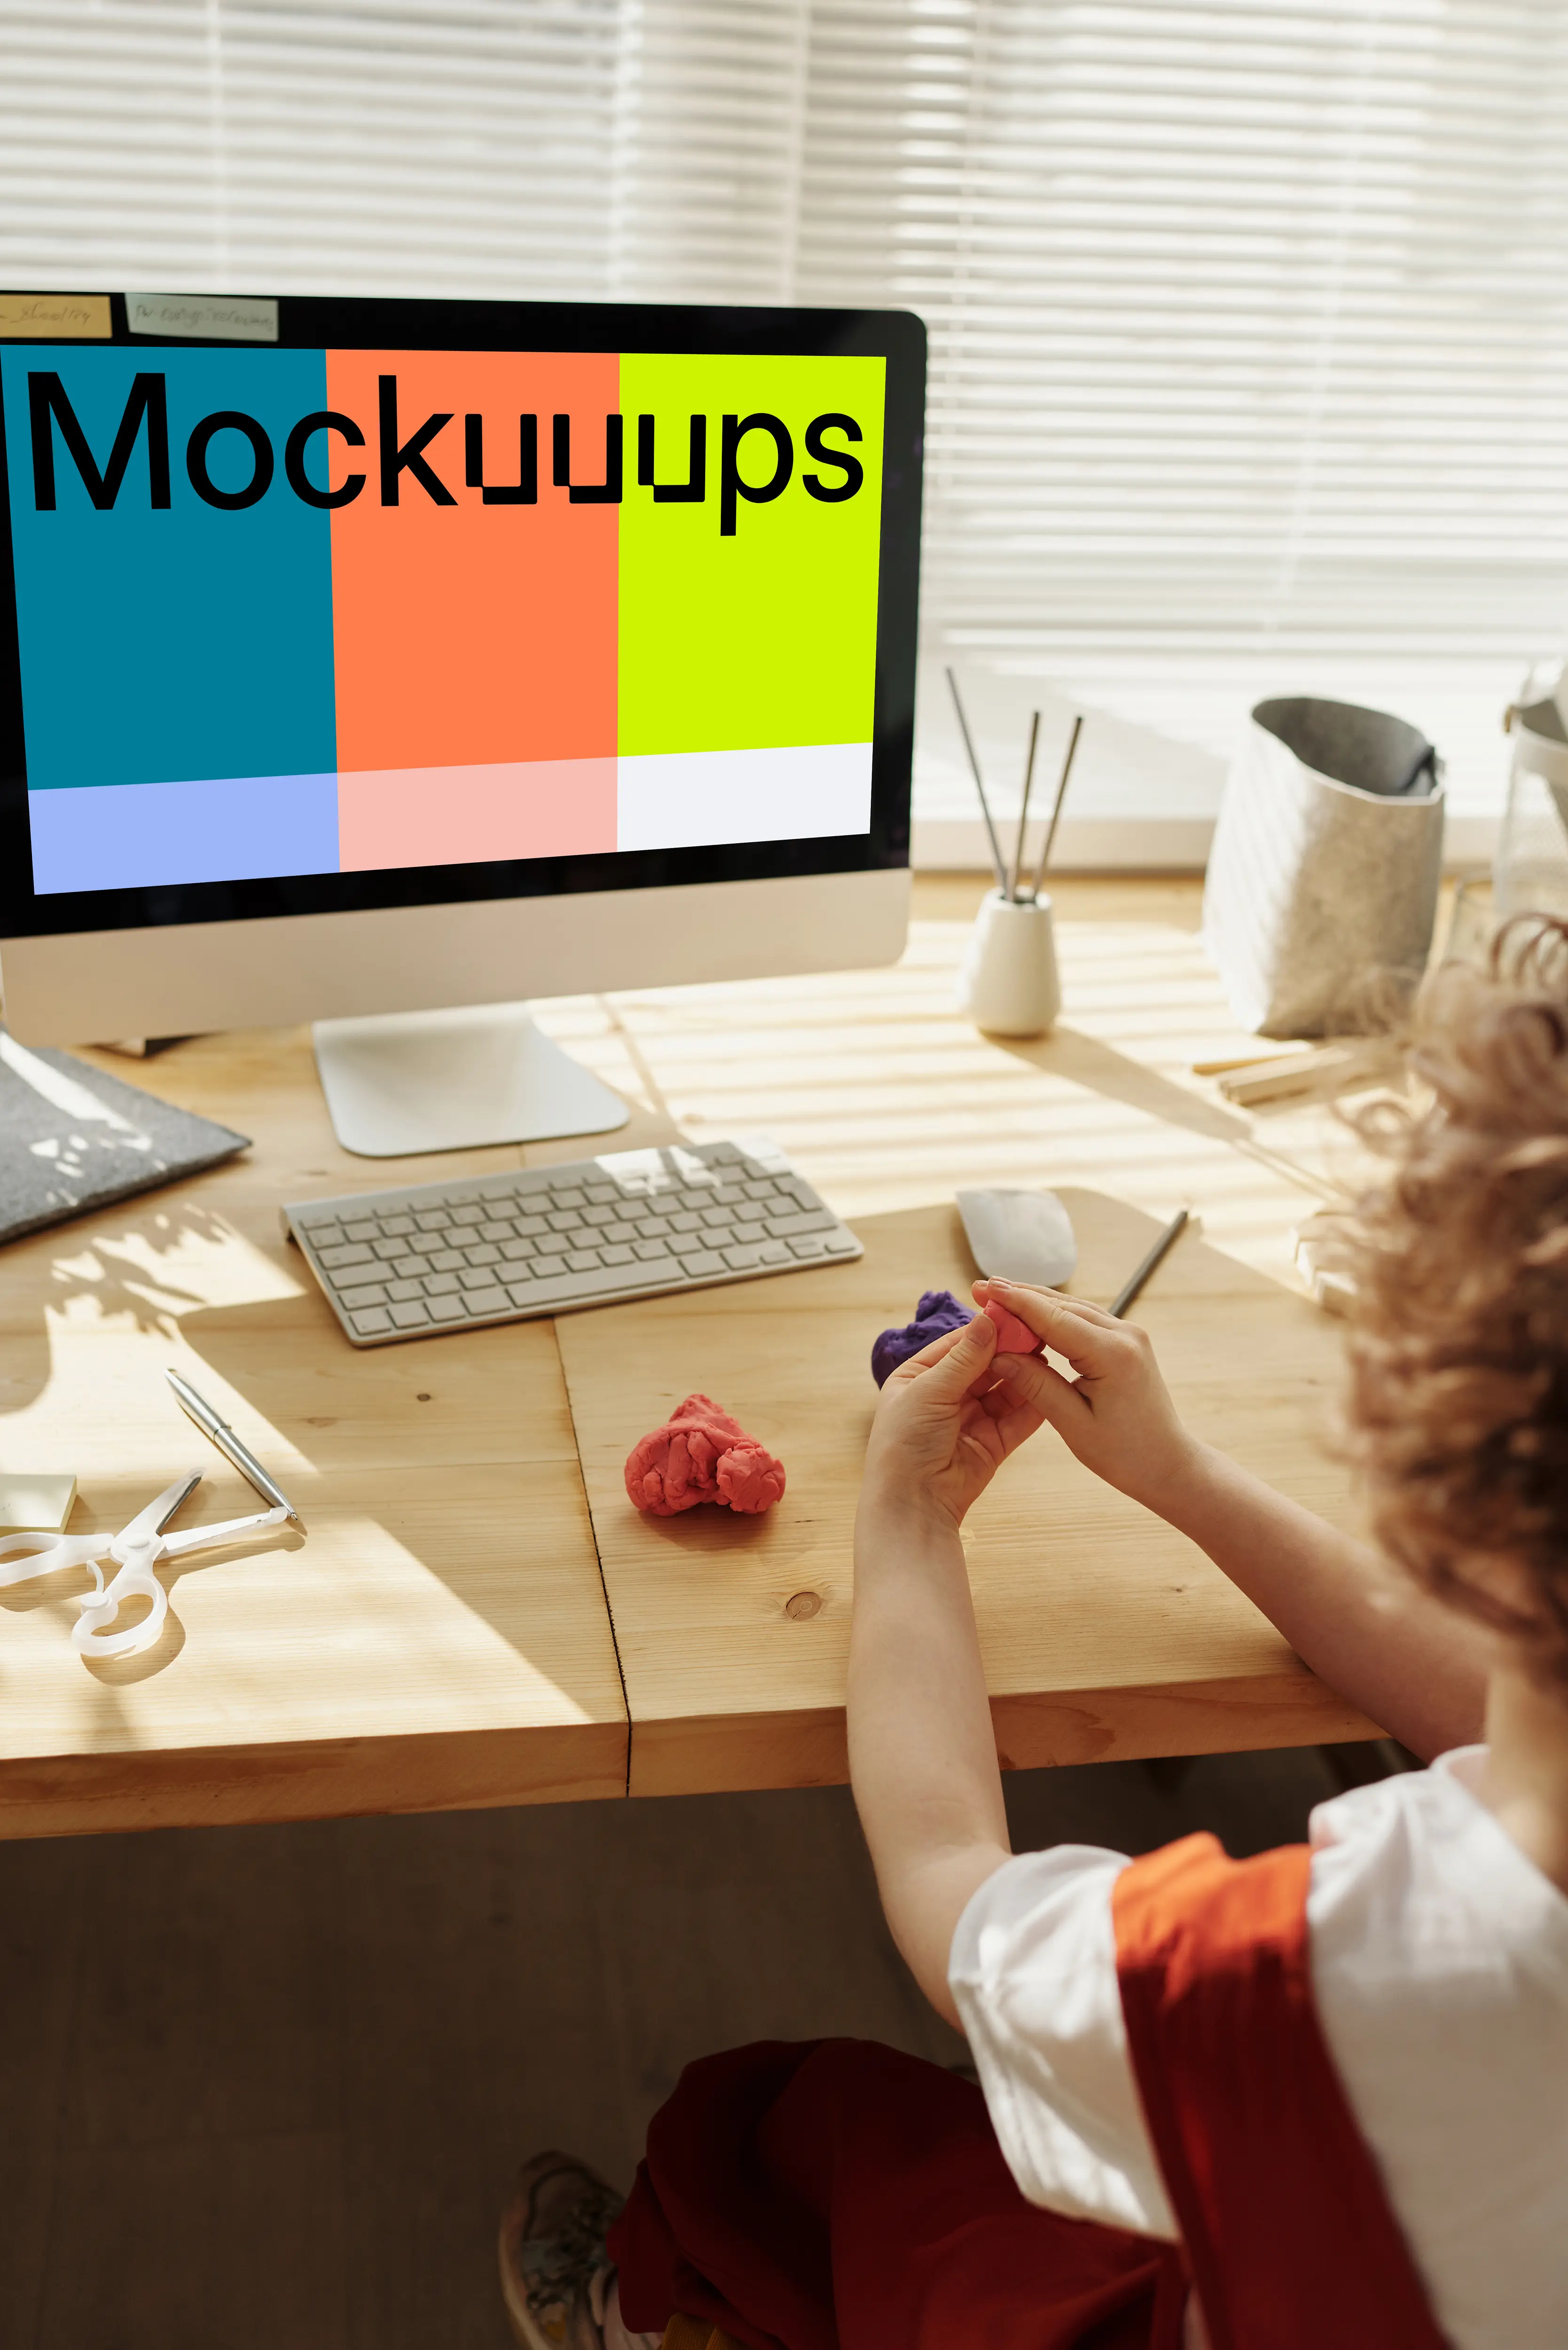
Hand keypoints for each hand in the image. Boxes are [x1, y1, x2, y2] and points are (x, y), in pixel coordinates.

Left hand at [861, 1309, 1048, 1529]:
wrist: (912, 1503)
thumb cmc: (904, 1445)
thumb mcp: (929, 1392)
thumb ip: (963, 1358)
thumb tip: (987, 1320)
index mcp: (919, 1377)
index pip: (958, 1345)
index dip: (986, 1331)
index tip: (1013, 1314)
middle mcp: (945, 1396)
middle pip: (985, 1365)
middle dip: (1010, 1350)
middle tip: (1038, 1333)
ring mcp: (971, 1419)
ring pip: (1005, 1389)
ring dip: (1024, 1374)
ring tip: (1048, 1355)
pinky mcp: (993, 1442)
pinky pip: (1017, 1418)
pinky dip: (1033, 1404)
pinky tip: (1050, 1386)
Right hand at [973, 1278, 1200, 1514]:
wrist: (1169, 1464)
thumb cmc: (1125, 1454)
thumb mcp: (1073, 1424)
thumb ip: (1036, 1385)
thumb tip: (999, 1355)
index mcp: (1112, 1355)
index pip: (1054, 1318)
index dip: (1016, 1301)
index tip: (984, 1288)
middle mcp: (1125, 1335)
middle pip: (1062, 1306)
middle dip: (1020, 1296)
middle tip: (980, 1288)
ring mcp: (1129, 1336)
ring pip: (1073, 1308)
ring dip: (1036, 1302)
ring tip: (998, 1295)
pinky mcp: (1126, 1343)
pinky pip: (1084, 1321)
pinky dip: (1054, 1316)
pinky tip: (1031, 1315)